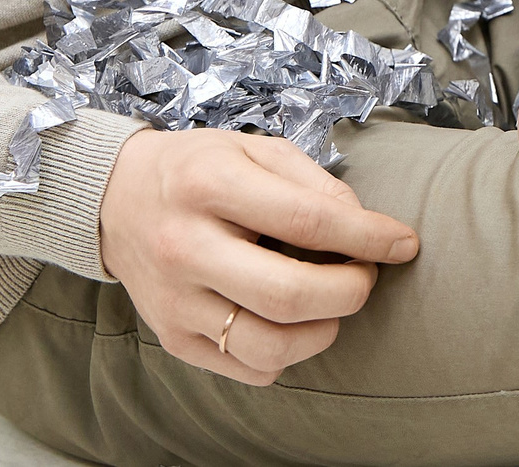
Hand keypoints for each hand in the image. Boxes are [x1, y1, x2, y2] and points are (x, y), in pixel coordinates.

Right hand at [98, 127, 418, 387]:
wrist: (114, 198)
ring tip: (331, 301)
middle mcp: (187, 247)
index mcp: (210, 185)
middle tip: (365, 276)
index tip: (404, 243)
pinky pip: (249, 369)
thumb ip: (313, 183)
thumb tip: (364, 226)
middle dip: (351, 291)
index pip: (309, 220)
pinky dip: (287, 353)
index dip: (369, 236)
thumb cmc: (197, 169)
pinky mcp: (173, 339)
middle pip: (290, 295)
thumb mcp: (254, 149)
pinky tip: (291, 321)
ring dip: (324, 331)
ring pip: (270, 346)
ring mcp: (176, 301)